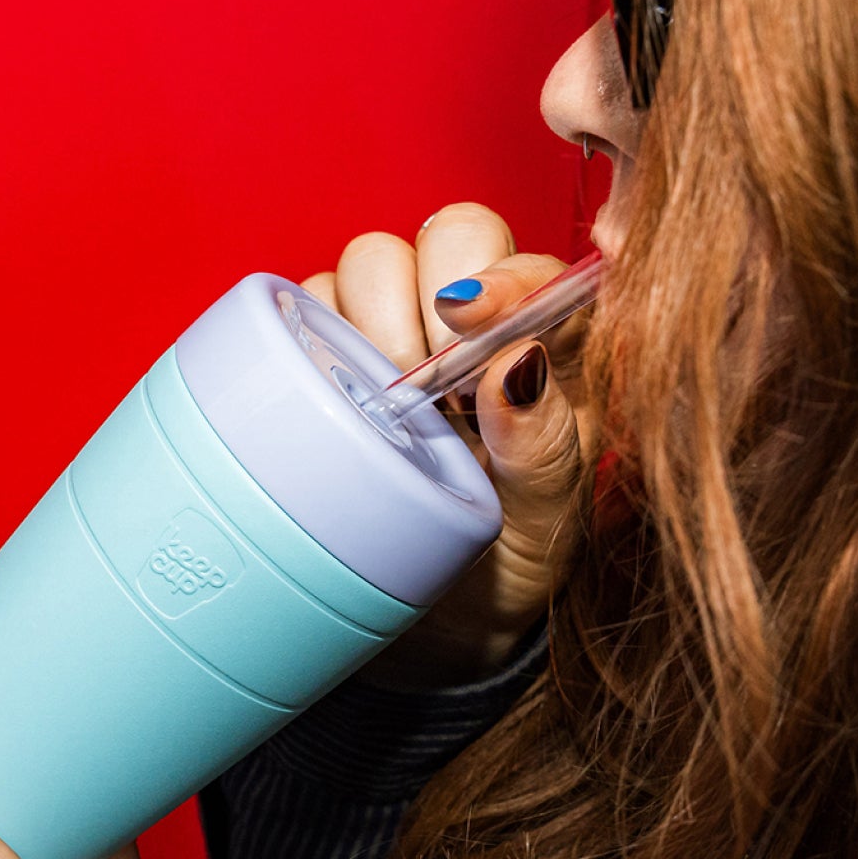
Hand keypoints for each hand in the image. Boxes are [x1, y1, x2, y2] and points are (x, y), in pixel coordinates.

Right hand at [300, 203, 589, 687]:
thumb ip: (545, 444)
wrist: (436, 623)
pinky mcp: (330, 350)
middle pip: (450, 236)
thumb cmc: (509, 563)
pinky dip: (309, 339)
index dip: (500, 274)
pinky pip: (304, 305)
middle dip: (424, 296)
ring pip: (371, 260)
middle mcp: (476, 324)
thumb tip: (516, 364)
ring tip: (379, 407)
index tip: (465, 318)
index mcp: (553, 346)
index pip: (534, 266)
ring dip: (365, 319)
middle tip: (421, 389)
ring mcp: (397, 331)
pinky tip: (331, 402)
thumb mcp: (547, 521)